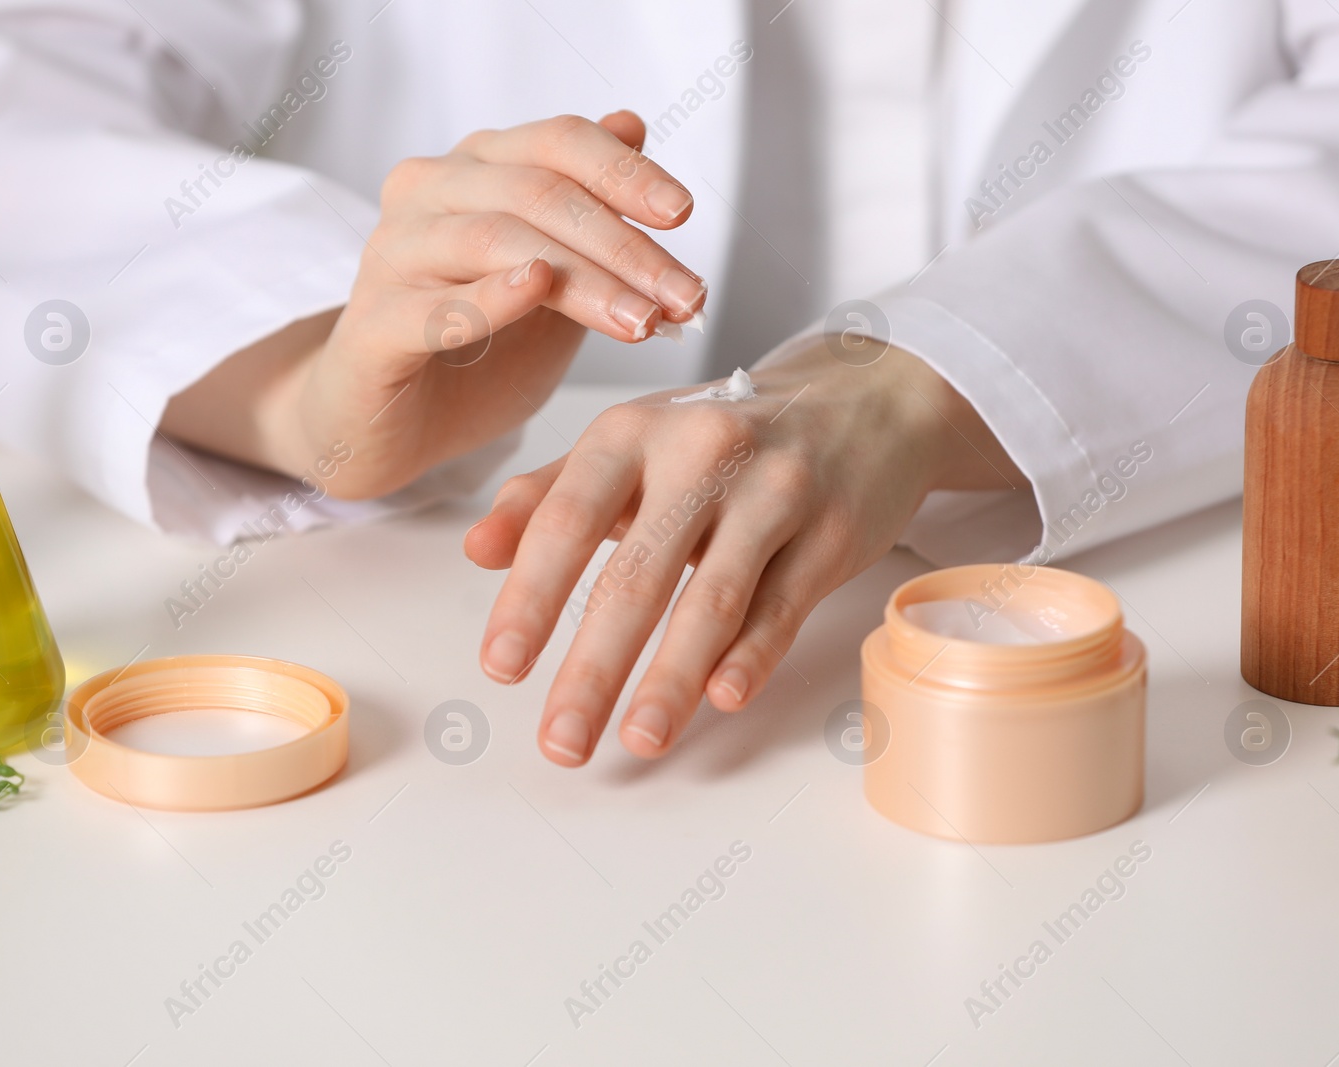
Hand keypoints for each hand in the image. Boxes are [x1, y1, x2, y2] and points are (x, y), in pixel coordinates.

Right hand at [163, 111, 706, 495]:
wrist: (389, 425)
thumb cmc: (475, 349)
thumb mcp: (551, 276)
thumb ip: (587, 208)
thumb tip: (633, 125)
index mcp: (475, 170)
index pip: (558, 143)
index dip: (625, 172)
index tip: (682, 214)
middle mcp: (428, 193)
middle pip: (538, 193)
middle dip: (624, 246)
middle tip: (685, 297)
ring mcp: (392, 256)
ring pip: (496, 241)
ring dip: (582, 281)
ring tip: (641, 321)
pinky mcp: (371, 326)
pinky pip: (435, 305)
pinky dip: (490, 296)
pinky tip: (536, 290)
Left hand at [465, 340, 1026, 765]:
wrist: (863, 400)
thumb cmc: (726, 434)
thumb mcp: (631, 445)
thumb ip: (548, 495)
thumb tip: (475, 549)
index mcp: (632, 433)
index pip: (566, 521)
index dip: (529, 599)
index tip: (500, 667)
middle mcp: (701, 454)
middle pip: (636, 577)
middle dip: (592, 670)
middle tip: (561, 741)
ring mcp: (773, 492)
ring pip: (712, 600)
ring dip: (670, 681)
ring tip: (638, 740)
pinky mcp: (832, 530)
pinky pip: (784, 604)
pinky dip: (751, 655)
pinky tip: (722, 700)